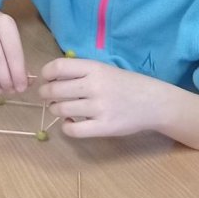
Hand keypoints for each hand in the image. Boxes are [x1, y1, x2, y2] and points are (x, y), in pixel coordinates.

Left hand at [37, 58, 168, 138]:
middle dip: (45, 95)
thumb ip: (81, 72)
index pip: (57, 67)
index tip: (46, 79)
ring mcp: (99, 107)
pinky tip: (71, 123)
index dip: (45, 74)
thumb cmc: (125, 85)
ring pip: (60, 110)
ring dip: (55, 110)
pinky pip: (73, 130)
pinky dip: (66, 127)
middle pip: (54, 90)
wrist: (153, 102)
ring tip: (62, 109)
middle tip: (48, 97)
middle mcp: (95, 86)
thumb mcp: (104, 69)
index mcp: (94, 68)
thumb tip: (49, 78)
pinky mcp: (103, 127)